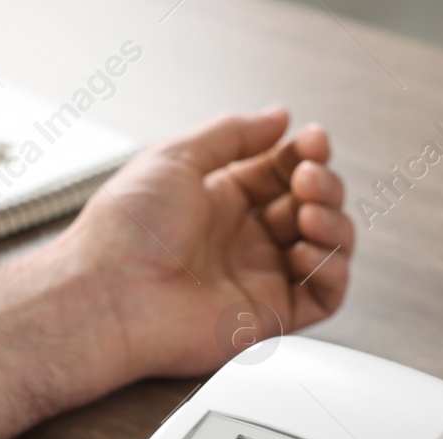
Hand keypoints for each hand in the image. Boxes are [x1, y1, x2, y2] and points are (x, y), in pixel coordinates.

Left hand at [54, 106, 352, 381]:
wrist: (108, 293)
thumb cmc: (125, 231)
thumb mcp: (177, 156)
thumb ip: (233, 133)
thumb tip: (279, 117)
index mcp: (219, 201)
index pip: (283, 172)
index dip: (305, 155)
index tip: (312, 139)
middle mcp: (241, 240)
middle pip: (310, 206)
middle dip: (322, 184)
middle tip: (308, 177)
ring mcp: (257, 278)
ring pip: (325, 249)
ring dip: (334, 223)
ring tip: (310, 211)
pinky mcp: (268, 317)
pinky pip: (324, 297)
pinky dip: (332, 270)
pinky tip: (311, 249)